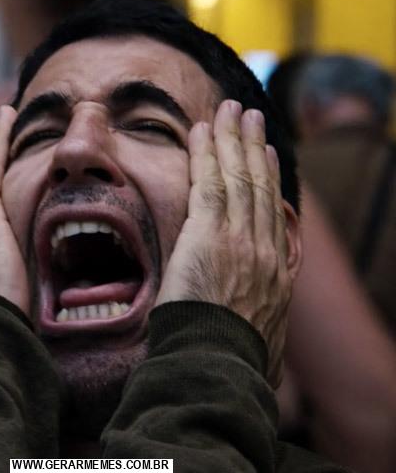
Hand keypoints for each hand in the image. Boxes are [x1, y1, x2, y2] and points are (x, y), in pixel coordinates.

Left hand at [156, 100, 296, 386]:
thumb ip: (256, 309)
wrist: (216, 368)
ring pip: (238, 176)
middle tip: (252, 116)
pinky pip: (208, 182)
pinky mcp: (210, 234)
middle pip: (260, 185)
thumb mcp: (261, 335)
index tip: (265, 156)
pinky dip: (206, 153)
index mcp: (276, 270)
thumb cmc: (229, 359)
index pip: (273, 212)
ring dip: (234, 139)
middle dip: (255, 147)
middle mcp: (265, 247)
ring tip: (233, 110)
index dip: (270, 179)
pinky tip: (202, 129)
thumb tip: (252, 311)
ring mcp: (240, 238)